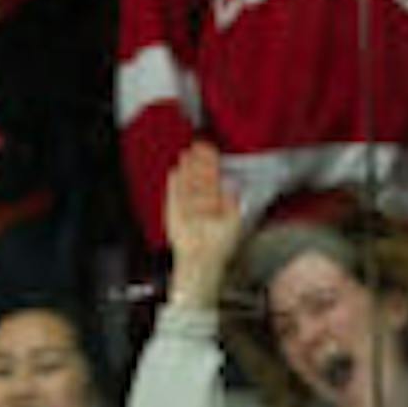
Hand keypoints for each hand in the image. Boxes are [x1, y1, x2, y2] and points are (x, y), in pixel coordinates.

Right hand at [163, 143, 242, 309]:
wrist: (201, 261)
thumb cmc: (218, 247)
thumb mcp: (234, 221)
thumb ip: (231, 202)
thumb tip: (230, 185)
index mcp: (216, 203)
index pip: (213, 178)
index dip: (212, 164)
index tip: (211, 150)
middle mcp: (201, 203)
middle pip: (200, 178)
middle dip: (199, 162)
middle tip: (199, 145)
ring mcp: (186, 207)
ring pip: (187, 184)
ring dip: (186, 170)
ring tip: (186, 155)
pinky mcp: (173, 214)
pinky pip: (173, 197)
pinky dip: (173, 186)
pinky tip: (174, 173)